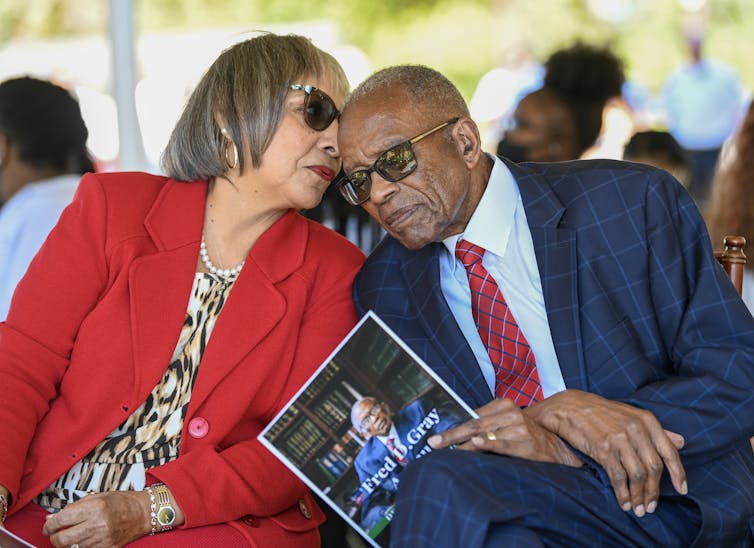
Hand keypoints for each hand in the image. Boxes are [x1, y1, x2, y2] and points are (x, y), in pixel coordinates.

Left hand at [42, 491, 150, 547]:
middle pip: (62, 539)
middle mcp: (96, 524)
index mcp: (94, 507)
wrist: (143, 513)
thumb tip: (53, 518)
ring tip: (70, 535)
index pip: (62, 520)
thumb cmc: (121, 501)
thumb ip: (74, 507)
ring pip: (71, 547)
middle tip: (54, 533)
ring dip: (66, 543)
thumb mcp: (98, 497)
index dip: (49, 525)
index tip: (47, 526)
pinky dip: (78, 546)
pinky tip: (82, 539)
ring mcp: (101, 539)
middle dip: (54, 538)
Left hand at [427, 398, 582, 466]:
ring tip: (447, 451)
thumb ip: (486, 425)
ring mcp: (518, 428)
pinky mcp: (525, 443)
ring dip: (464, 445)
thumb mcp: (506, 424)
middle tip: (433, 443)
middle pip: (474, 425)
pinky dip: (488, 444)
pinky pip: (502, 444)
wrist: (558, 448)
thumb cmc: (526, 436)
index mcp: (503, 405)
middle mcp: (510, 413)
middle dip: (451, 435)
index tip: (436, 437)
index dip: (453, 427)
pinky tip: (475, 444)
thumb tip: (455, 434)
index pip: (472, 417)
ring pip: (484, 435)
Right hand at [525, 389, 686, 517]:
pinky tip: (624, 502)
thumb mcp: (632, 416)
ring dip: (639, 496)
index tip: (681, 490)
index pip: (669, 451)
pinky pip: (618, 476)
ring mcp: (620, 438)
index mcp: (647, 421)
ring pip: (638, 474)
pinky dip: (623, 493)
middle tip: (651, 507)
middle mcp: (636, 429)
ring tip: (638, 509)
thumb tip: (681, 442)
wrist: (571, 408)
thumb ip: (657, 431)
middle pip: (653, 467)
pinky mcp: (603, 448)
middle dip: (654, 491)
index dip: (678, 473)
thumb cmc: (602, 413)